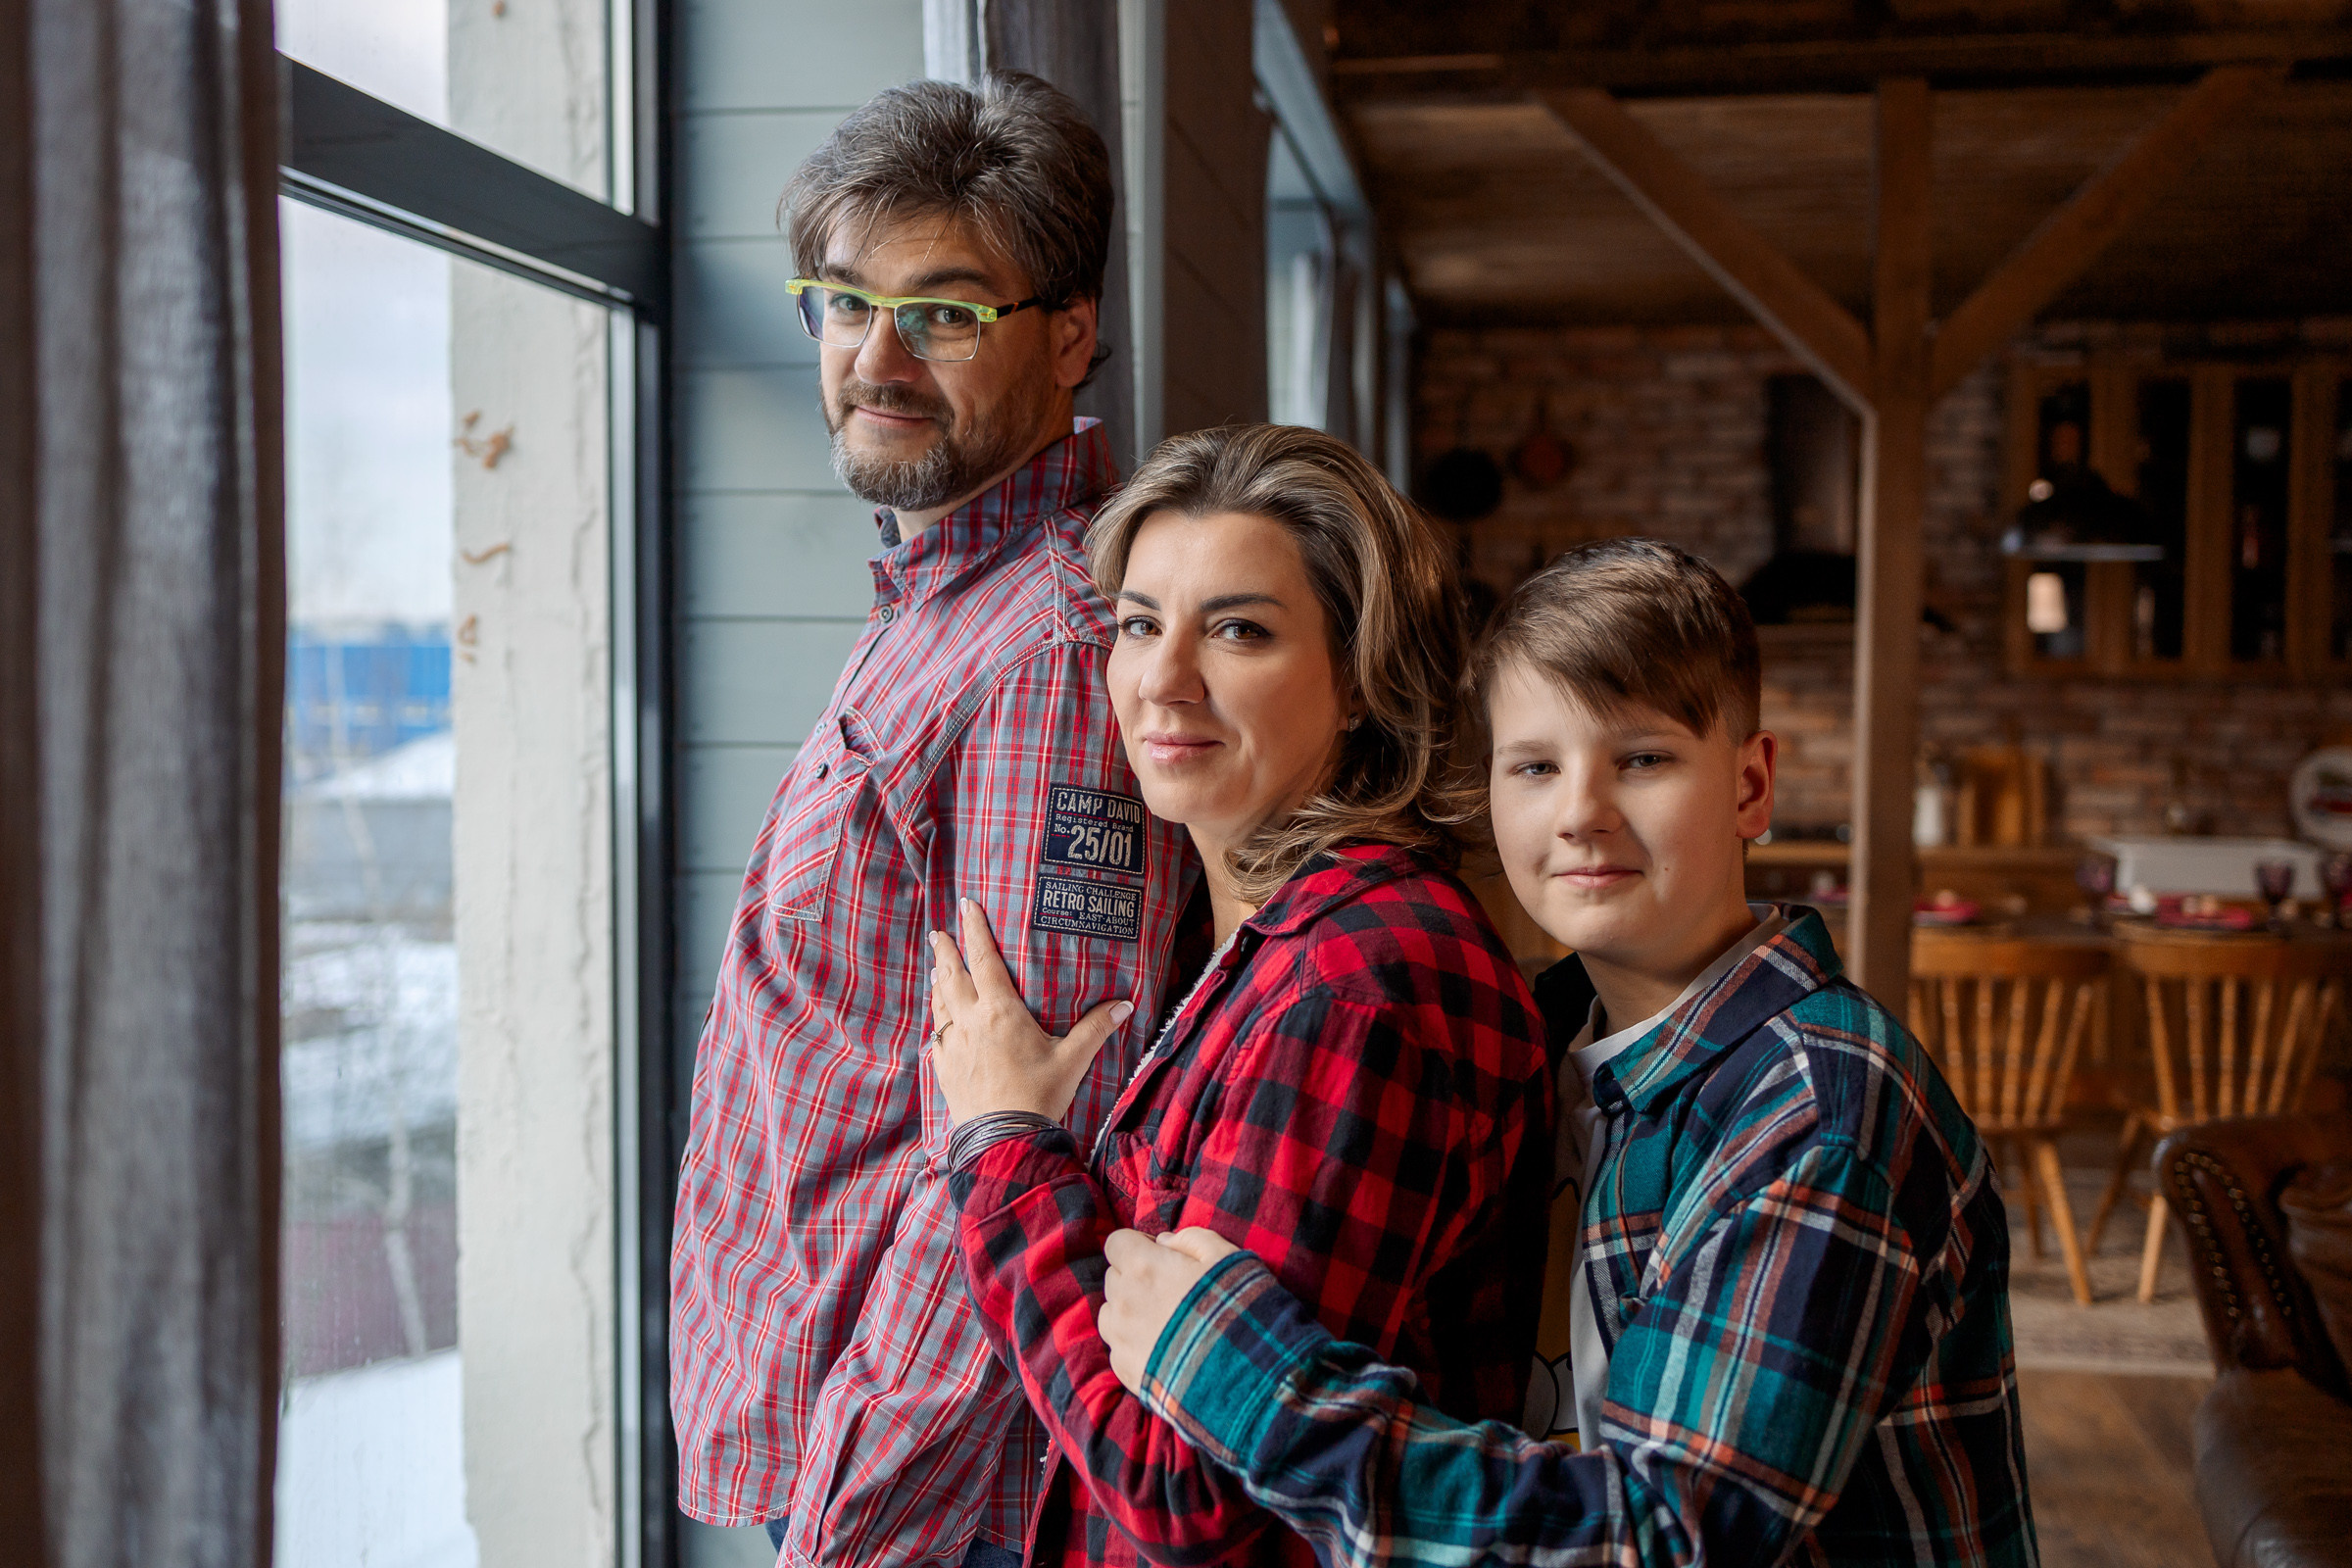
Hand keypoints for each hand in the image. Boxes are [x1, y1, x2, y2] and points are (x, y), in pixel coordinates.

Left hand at [928, 898, 1133, 1122]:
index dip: (974, 930)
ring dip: (939, 982)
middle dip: (946, 951)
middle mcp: (970, 1022)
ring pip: (940, 1004)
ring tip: (938, 968)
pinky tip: (941, 1021)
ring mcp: (953, 1046)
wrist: (1005, 1140)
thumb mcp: (1073, 1059)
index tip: (966, 906)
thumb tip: (1124, 1004)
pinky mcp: (944, 1069)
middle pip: (952, 976)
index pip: (984, 959)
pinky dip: (938, 1021)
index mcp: (1000, 1012)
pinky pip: (937, 1036)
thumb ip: (1096, 1028)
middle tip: (938, 933)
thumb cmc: (1040, 1096)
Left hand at [1099, 1227, 1240, 1393]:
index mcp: (1144, 1266)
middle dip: (1133, 1276)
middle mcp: (1124, 1299)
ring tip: (1160, 1320)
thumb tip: (1164, 1241)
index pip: (1116, 1243)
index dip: (1136, 1245)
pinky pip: (1117, 1347)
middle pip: (1113, 1276)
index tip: (1158, 1256)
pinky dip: (1131, 1343)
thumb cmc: (1234, 1308)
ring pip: (1109, 1311)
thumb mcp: (1225, 1258)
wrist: (1238, 1372)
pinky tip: (1161, 1346)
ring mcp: (1121, 1337)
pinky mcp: (1125, 1368)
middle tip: (1166, 1289)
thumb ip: (1192, 1239)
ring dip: (1127, 1310)